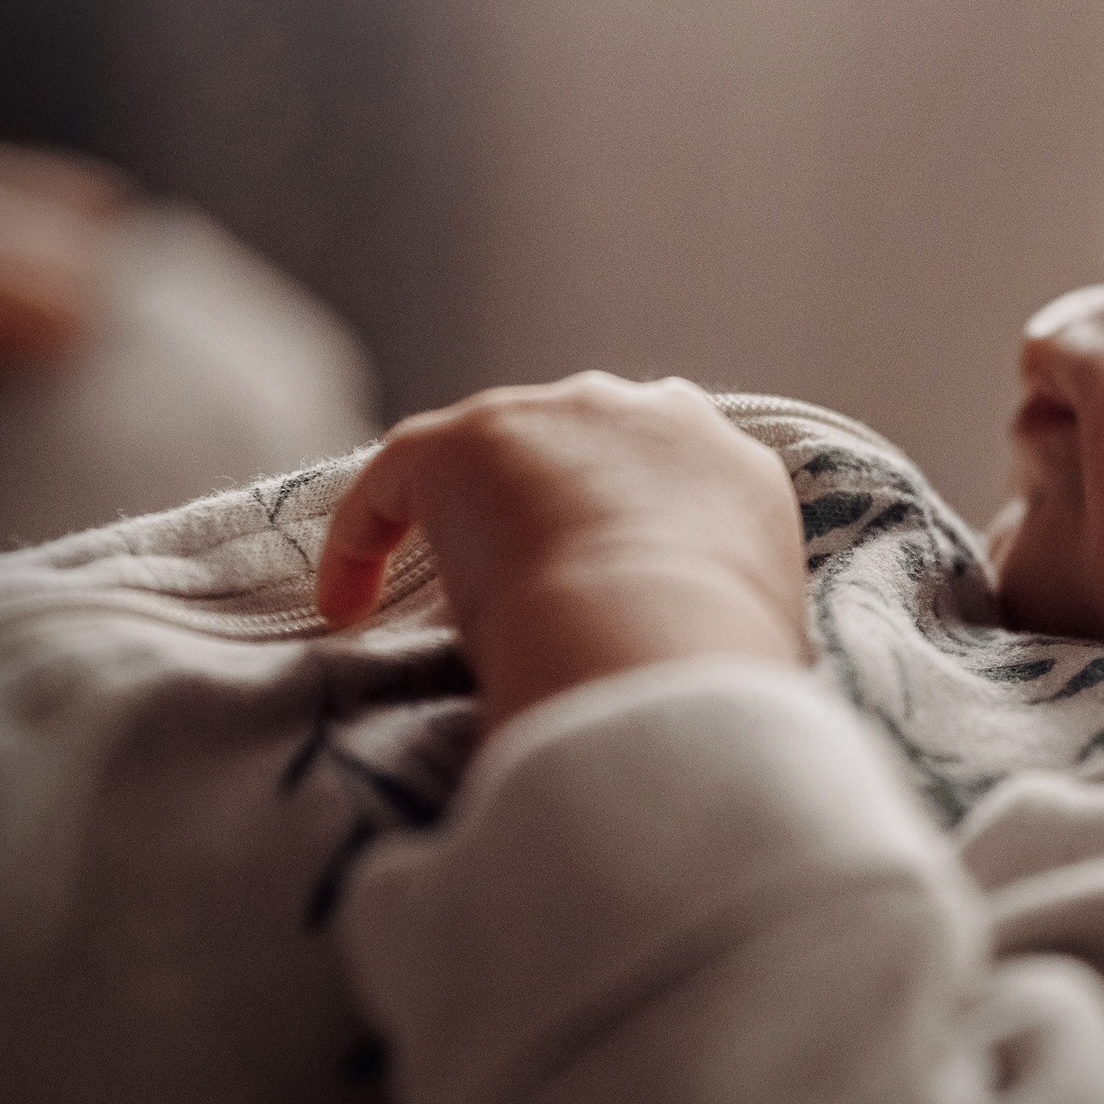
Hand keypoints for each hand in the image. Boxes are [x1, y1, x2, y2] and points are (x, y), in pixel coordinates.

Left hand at [317, 374, 806, 732]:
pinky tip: (346, 605)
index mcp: (737, 470)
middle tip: (532, 584)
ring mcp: (564, 415)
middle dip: (563, 497)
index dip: (635, 521)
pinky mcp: (471, 436)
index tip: (609, 580)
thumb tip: (696, 688)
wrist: (656, 640)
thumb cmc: (715, 675)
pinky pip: (398, 477)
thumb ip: (723, 631)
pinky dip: (365, 538)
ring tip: (446, 604)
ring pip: (500, 452)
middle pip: (595, 439)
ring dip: (477, 515)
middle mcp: (658, 418)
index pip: (680, 474)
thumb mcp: (757, 646)